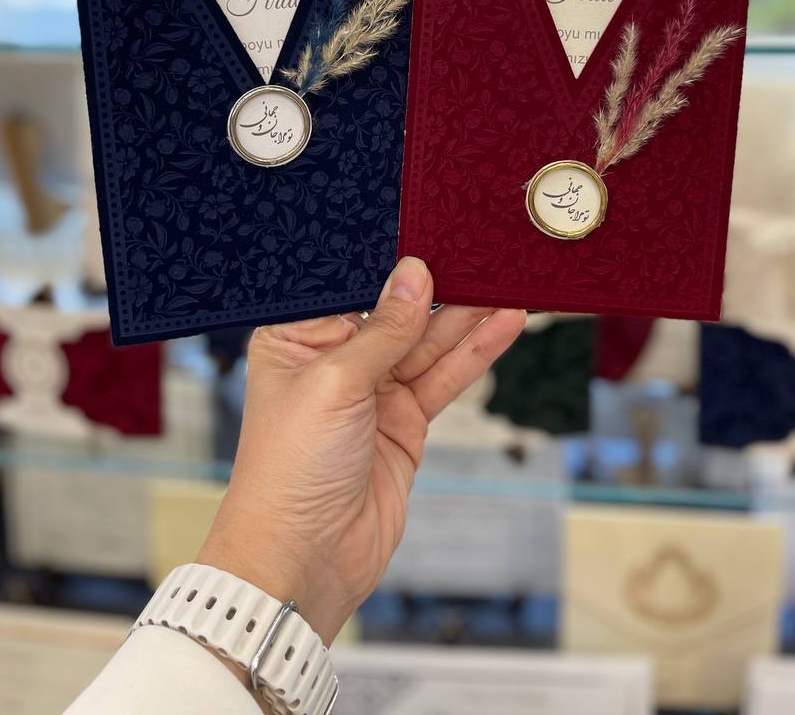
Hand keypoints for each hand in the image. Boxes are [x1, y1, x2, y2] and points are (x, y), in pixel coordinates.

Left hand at [199, 257, 524, 642]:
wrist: (304, 561)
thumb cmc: (289, 471)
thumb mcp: (335, 384)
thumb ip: (383, 330)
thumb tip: (415, 276)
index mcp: (296, 338)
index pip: (349, 287)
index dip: (388, 264)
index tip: (429, 234)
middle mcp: (334, 360)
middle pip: (395, 312)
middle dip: (437, 288)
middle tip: (480, 257)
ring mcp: (372, 392)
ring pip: (427, 343)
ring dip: (466, 317)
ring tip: (504, 285)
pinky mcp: (403, 423)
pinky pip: (443, 378)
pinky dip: (474, 354)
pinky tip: (502, 325)